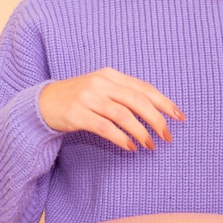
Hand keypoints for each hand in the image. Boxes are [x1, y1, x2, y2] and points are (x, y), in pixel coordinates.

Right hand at [38, 67, 185, 150]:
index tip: (179, 117)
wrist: (43, 103)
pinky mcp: (77, 114)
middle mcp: (101, 83)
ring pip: (123, 115)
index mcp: (111, 75)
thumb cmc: (79, 99)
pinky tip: (131, 147)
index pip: (144, 88)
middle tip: (168, 137)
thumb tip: (157, 111)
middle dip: (157, 120)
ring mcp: (88, 97)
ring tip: (151, 145)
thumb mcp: (102, 89)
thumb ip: (125, 95)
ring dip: (141, 132)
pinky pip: (105, 127)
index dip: (164, 103)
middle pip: (137, 101)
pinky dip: (121, 138)